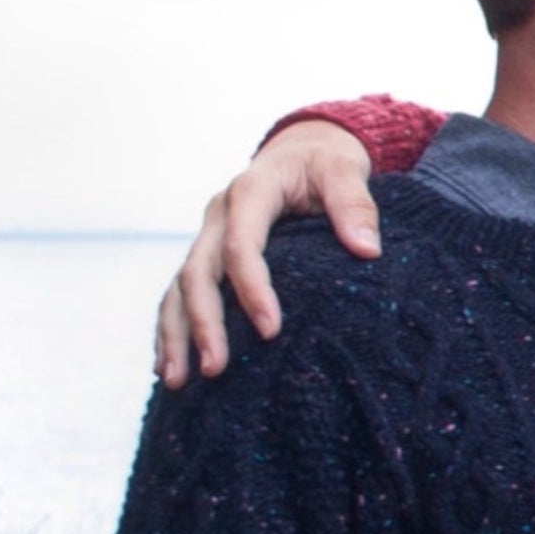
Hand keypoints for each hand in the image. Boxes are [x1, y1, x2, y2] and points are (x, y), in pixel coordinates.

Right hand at [154, 119, 379, 387]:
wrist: (301, 151)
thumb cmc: (327, 163)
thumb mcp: (346, 170)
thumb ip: (355, 204)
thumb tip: (367, 250)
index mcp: (251, 192)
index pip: (241, 245)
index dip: (252, 289)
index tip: (270, 331)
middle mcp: (217, 215)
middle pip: (197, 273)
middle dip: (205, 323)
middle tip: (216, 370)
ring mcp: (206, 236)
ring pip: (177, 289)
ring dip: (175, 335)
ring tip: (175, 382)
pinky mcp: (205, 255)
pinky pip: (176, 295)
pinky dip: (170, 329)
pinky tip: (167, 367)